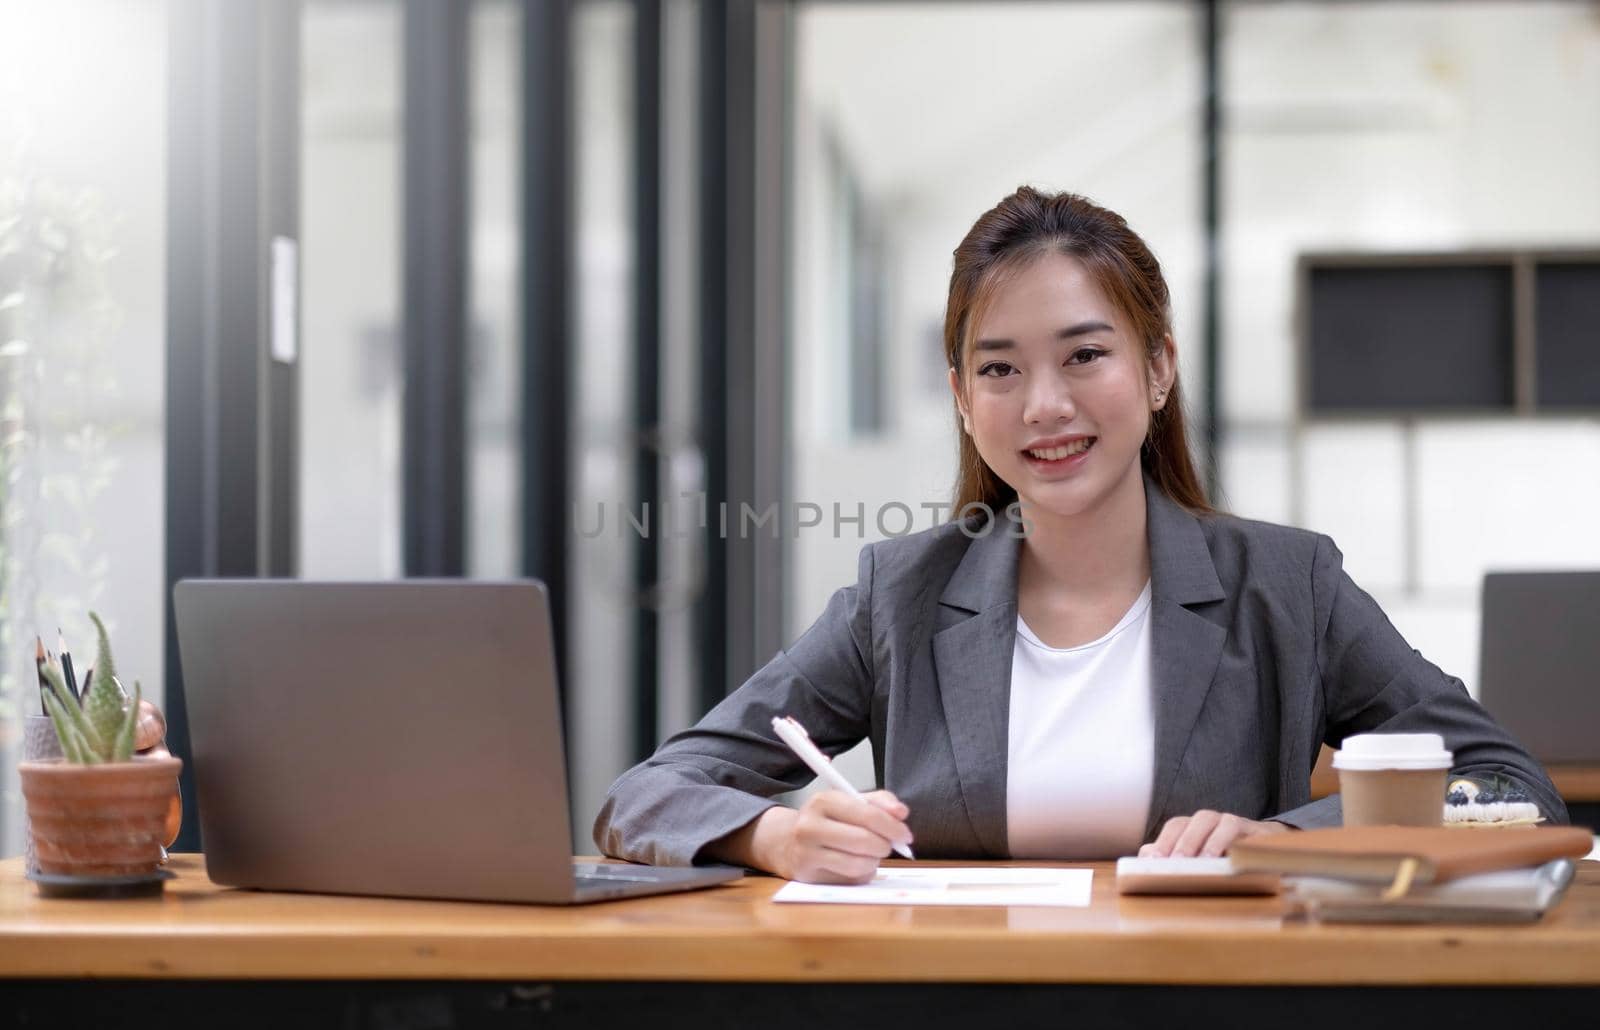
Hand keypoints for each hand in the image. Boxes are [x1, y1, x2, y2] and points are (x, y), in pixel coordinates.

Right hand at [752, 790, 912, 883]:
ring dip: (874, 861)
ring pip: (859, 864)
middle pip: (864, 841)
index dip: (893, 827)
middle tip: (888, 846)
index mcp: (823, 800)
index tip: (905, 835)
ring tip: (869, 854)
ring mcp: (806, 853)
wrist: (788, 842)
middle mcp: (810, 826)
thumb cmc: (828, 820)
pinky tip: (854, 864)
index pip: (867, 815)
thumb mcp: (850, 802)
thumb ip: (880, 803)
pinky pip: (850, 880)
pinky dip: (862, 873)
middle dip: (885, 845)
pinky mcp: (809, 876)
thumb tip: (901, 813)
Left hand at [1138, 810, 1289, 857]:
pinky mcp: (1256, 831)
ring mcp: (1233, 823)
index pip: (1175, 827)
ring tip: (1203, 862)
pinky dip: (1232, 841)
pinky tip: (1229, 858)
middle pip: (1191, 822)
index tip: (1154, 861)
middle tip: (1175, 864)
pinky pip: (1241, 830)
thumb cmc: (1226, 858)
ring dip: (1207, 841)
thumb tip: (1146, 857)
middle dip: (1181, 843)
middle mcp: (1211, 822)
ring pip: (1216, 821)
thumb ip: (1172, 857)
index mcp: (1194, 827)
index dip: (1164, 842)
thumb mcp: (1199, 861)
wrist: (1269, 853)